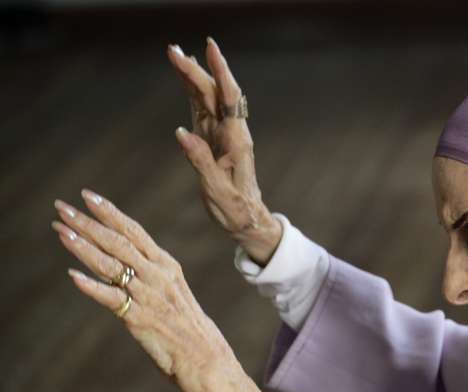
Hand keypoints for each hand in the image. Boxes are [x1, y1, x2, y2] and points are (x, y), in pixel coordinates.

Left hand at [51, 189, 261, 391]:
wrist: (206, 357)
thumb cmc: (187, 327)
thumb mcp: (172, 292)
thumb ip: (148, 275)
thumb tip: (119, 263)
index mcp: (167, 265)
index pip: (134, 231)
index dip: (109, 212)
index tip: (88, 196)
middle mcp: (158, 275)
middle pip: (118, 241)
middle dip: (87, 222)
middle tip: (62, 207)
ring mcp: (149, 295)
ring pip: (111, 264)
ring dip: (83, 246)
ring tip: (61, 231)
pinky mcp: (139, 318)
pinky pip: (112, 299)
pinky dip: (92, 286)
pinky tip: (73, 276)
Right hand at [167, 37, 281, 265]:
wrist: (247, 219)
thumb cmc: (236, 209)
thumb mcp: (217, 191)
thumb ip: (201, 161)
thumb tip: (181, 133)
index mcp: (236, 141)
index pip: (229, 98)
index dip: (220, 71)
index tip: (210, 48)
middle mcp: (231, 132)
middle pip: (213, 93)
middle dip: (195, 69)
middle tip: (172, 50)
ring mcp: (220, 133)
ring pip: (206, 97)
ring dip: (192, 75)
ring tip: (174, 54)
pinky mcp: (212, 138)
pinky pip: (201, 109)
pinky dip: (191, 91)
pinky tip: (184, 76)